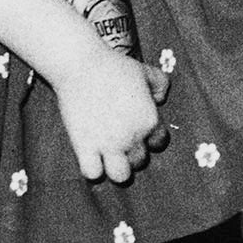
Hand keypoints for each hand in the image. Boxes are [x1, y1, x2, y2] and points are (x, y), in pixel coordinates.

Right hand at [52, 49, 170, 184]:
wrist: (82, 66)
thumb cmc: (115, 66)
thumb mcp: (146, 71)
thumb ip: (160, 84)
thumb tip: (159, 101)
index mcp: (150, 120)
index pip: (159, 143)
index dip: (149, 138)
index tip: (137, 130)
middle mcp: (132, 136)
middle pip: (140, 161)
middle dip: (132, 154)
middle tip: (120, 142)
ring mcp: (108, 144)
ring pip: (121, 176)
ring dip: (116, 169)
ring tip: (108, 156)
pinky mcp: (84, 146)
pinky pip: (93, 174)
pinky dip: (93, 170)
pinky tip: (90, 156)